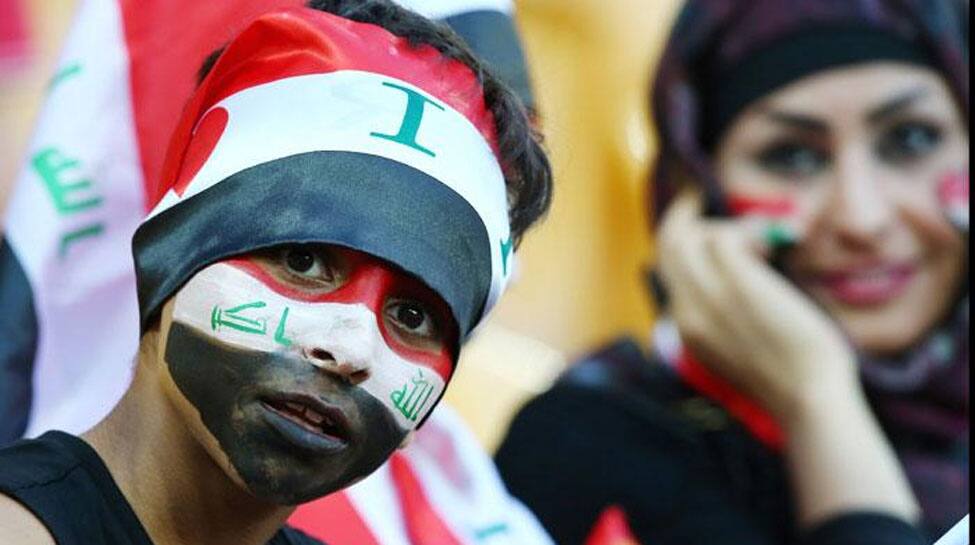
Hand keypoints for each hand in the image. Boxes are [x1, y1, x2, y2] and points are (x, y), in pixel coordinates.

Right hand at [657, 190, 859, 422]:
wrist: (808, 399)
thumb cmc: (790, 377)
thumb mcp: (741, 348)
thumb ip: (725, 314)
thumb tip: (739, 270)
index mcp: (685, 330)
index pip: (666, 269)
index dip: (680, 239)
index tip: (698, 221)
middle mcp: (685, 312)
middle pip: (667, 245)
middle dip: (684, 215)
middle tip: (702, 195)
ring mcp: (707, 298)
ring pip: (689, 236)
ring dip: (726, 227)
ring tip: (765, 240)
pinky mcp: (736, 284)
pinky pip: (725, 238)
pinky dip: (748, 231)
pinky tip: (775, 245)